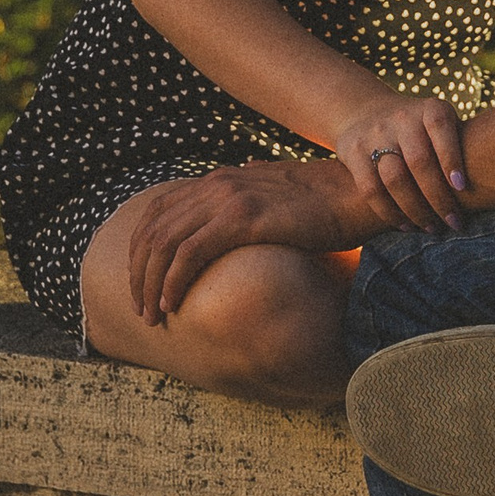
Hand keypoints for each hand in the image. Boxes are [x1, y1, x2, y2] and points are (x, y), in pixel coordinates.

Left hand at [128, 159, 367, 326]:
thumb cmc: (323, 205)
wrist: (356, 194)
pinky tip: (173, 303)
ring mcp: (228, 198)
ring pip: (164, 244)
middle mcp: (216, 184)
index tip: (141, 284)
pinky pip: (190, 253)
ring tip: (152, 315)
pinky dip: (174, 281)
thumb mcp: (273, 200)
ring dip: (150, 284)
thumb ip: (247, 206)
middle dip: (138, 274)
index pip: (157, 213)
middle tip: (140, 308)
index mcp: (219, 180)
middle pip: (153, 230)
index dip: (141, 251)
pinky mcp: (243, 217)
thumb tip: (232, 226)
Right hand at [332, 93, 469, 233]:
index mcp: (430, 109)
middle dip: (439, 198)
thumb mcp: (441, 124)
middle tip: (454, 223)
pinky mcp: (352, 151)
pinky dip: (389, 212)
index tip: (462, 188)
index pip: (441, 129)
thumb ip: (461, 146)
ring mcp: (375, 134)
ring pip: (394, 179)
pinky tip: (405, 225)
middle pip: (419, 162)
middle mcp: (402, 118)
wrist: (366, 113)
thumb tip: (493, 185)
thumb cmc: (422, 130)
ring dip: (415, 210)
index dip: (451, 158)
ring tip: (431, 228)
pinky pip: (371, 189)